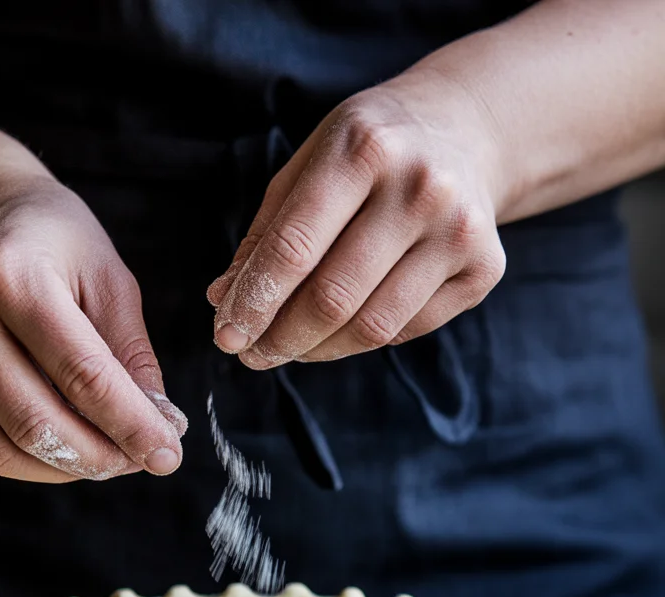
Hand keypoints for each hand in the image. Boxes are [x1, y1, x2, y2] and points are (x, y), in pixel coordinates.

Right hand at [0, 178, 186, 481]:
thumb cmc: (55, 247)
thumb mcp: (109, 279)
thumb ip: (133, 356)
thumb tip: (158, 428)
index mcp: (9, 274)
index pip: (82, 375)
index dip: (131, 425)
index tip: (167, 455)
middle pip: (35, 422)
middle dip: (99, 457)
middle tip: (137, 462)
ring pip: (0, 449)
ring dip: (64, 469)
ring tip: (106, 458)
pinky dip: (26, 462)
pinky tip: (61, 446)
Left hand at [207, 70, 505, 366]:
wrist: (466, 130)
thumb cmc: (369, 153)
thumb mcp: (309, 166)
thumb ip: (266, 234)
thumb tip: (225, 301)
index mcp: (363, 148)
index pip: (295, 248)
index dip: (254, 303)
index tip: (227, 337)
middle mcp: (420, 187)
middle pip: (333, 298)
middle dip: (281, 338)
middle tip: (253, 354)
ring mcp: (459, 230)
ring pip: (371, 327)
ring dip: (317, 350)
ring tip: (289, 347)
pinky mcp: (484, 268)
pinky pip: (406, 330)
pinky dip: (362, 340)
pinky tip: (342, 328)